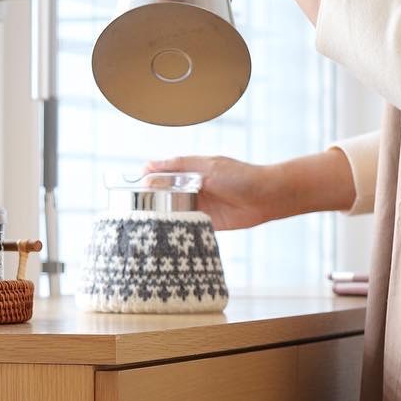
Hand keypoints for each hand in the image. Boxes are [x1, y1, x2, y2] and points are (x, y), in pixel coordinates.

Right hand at [144, 156, 282, 230]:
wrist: (267, 197)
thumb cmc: (240, 177)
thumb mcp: (208, 167)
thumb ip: (179, 167)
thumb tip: (149, 166)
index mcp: (191, 171)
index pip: (162, 174)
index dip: (148, 180)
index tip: (134, 187)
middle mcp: (192, 188)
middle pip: (165, 195)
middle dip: (152, 200)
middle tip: (137, 209)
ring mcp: (199, 206)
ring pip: (174, 211)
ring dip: (163, 216)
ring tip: (146, 223)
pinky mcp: (207, 223)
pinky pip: (188, 226)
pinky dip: (178, 229)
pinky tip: (165, 234)